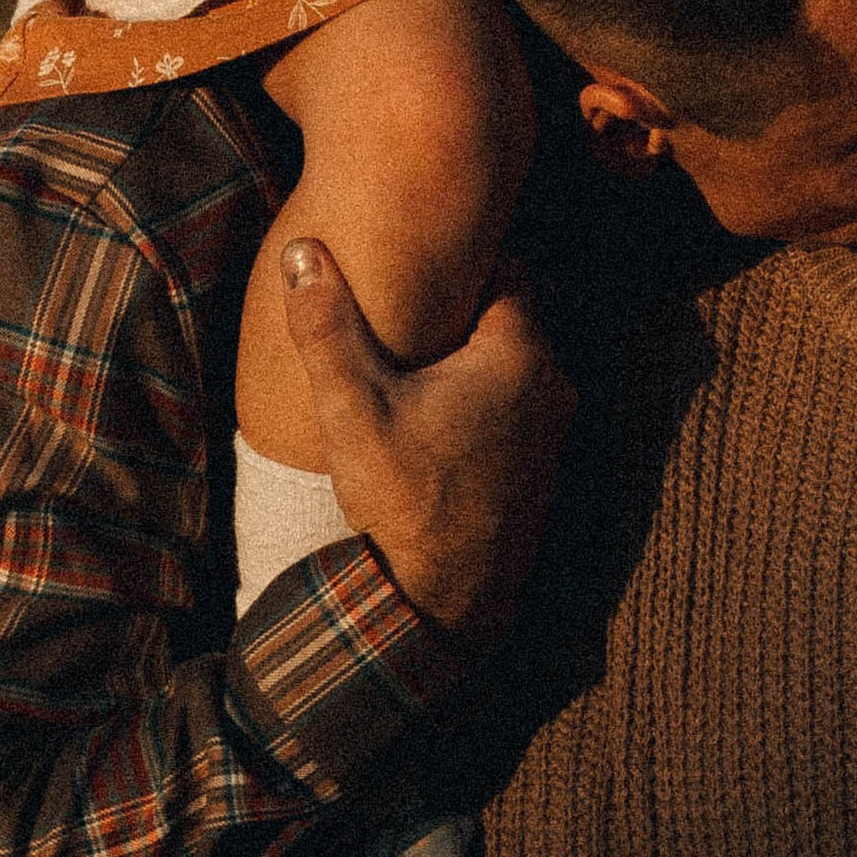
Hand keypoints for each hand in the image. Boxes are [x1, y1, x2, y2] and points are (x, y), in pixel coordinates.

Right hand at [280, 243, 573, 646]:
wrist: (441, 602)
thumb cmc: (403, 500)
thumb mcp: (354, 408)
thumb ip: (328, 327)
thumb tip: (302, 254)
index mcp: (519, 357)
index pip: (507, 270)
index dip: (463, 262)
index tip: (423, 265)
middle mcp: (553, 387)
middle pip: (512, 318)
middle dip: (466, 310)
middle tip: (411, 309)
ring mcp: (554, 432)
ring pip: (515, 366)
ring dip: (475, 361)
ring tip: (419, 364)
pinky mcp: (542, 468)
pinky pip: (518, 409)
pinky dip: (485, 402)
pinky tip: (438, 419)